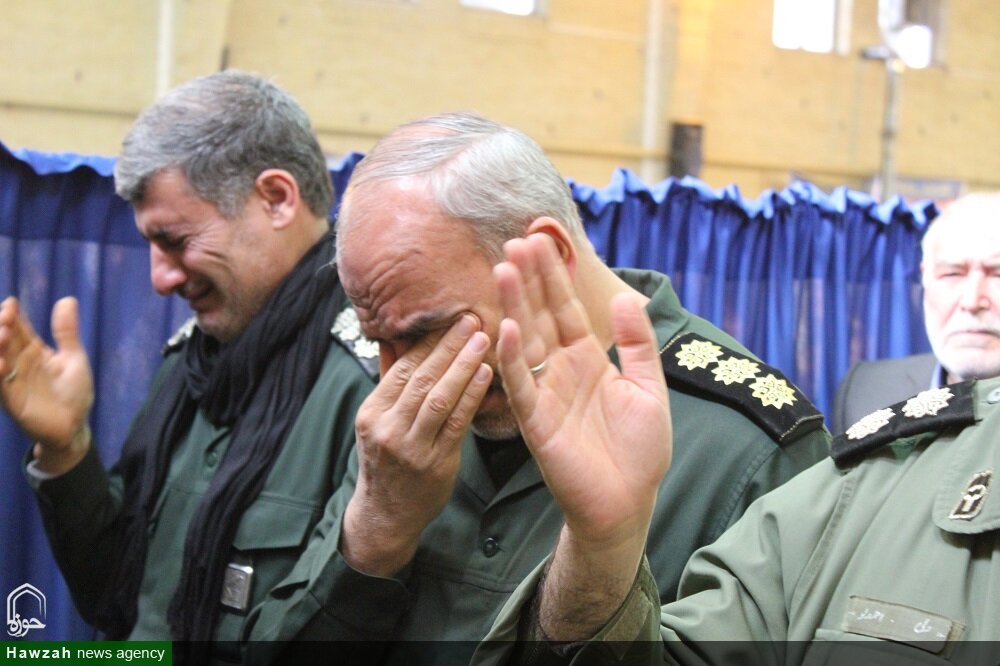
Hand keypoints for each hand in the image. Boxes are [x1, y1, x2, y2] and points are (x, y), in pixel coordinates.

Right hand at [0, 297, 93, 473]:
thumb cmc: (74, 393)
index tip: (12, 303)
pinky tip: (1, 363)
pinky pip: (0, 385)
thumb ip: (67, 332)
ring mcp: (13, 381)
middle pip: (4, 340)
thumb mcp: (73, 359)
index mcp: (34, 352)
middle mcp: (19, 364)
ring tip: (2, 333)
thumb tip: (68, 299)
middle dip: (1, 326)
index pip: (18, 329)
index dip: (13, 316)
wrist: (74, 427)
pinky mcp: (11, 400)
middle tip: (5, 315)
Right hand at [341, 315, 492, 576]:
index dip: (427, 341)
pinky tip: (487, 374)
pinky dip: (472, 396)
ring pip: (439, 397)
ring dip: (463, 365)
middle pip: (421, 378)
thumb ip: (389, 380)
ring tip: (483, 338)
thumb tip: (391, 338)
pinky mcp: (435, 462)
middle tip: (472, 318)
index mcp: (372, 412)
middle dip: (448, 345)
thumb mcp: (378, 422)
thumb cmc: (387, 462)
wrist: (386, 516)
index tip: (450, 317)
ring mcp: (411, 447)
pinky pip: (457, 423)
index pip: (402, 368)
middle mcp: (387, 427)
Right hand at [493, 234, 670, 638]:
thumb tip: (626, 297)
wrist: (628, 502)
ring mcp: (546, 393)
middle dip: (529, 279)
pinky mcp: (537, 422)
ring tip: (503, 269)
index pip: (566, 309)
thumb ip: (638, 345)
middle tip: (514, 241)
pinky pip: (522, 385)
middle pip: (540, 315)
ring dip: (514, 306)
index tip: (540, 240)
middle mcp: (562, 369)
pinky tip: (507, 326)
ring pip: (525, 342)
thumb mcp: (649, 389)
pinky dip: (513, 357)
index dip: (554, 276)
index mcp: (588, 359)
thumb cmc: (640, 451)